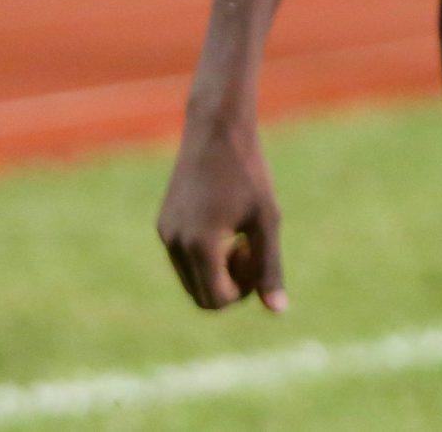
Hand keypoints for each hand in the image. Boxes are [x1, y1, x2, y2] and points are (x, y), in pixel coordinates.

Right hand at [158, 113, 286, 312]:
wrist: (216, 132)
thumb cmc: (249, 173)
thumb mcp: (267, 219)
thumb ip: (270, 266)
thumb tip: (278, 310)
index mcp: (200, 245)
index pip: (217, 300)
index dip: (245, 290)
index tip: (259, 257)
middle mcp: (175, 244)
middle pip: (202, 296)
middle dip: (231, 284)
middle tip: (250, 249)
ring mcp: (165, 234)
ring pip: (192, 279)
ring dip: (218, 270)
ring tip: (238, 236)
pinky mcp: (163, 224)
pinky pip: (184, 258)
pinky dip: (205, 255)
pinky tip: (225, 225)